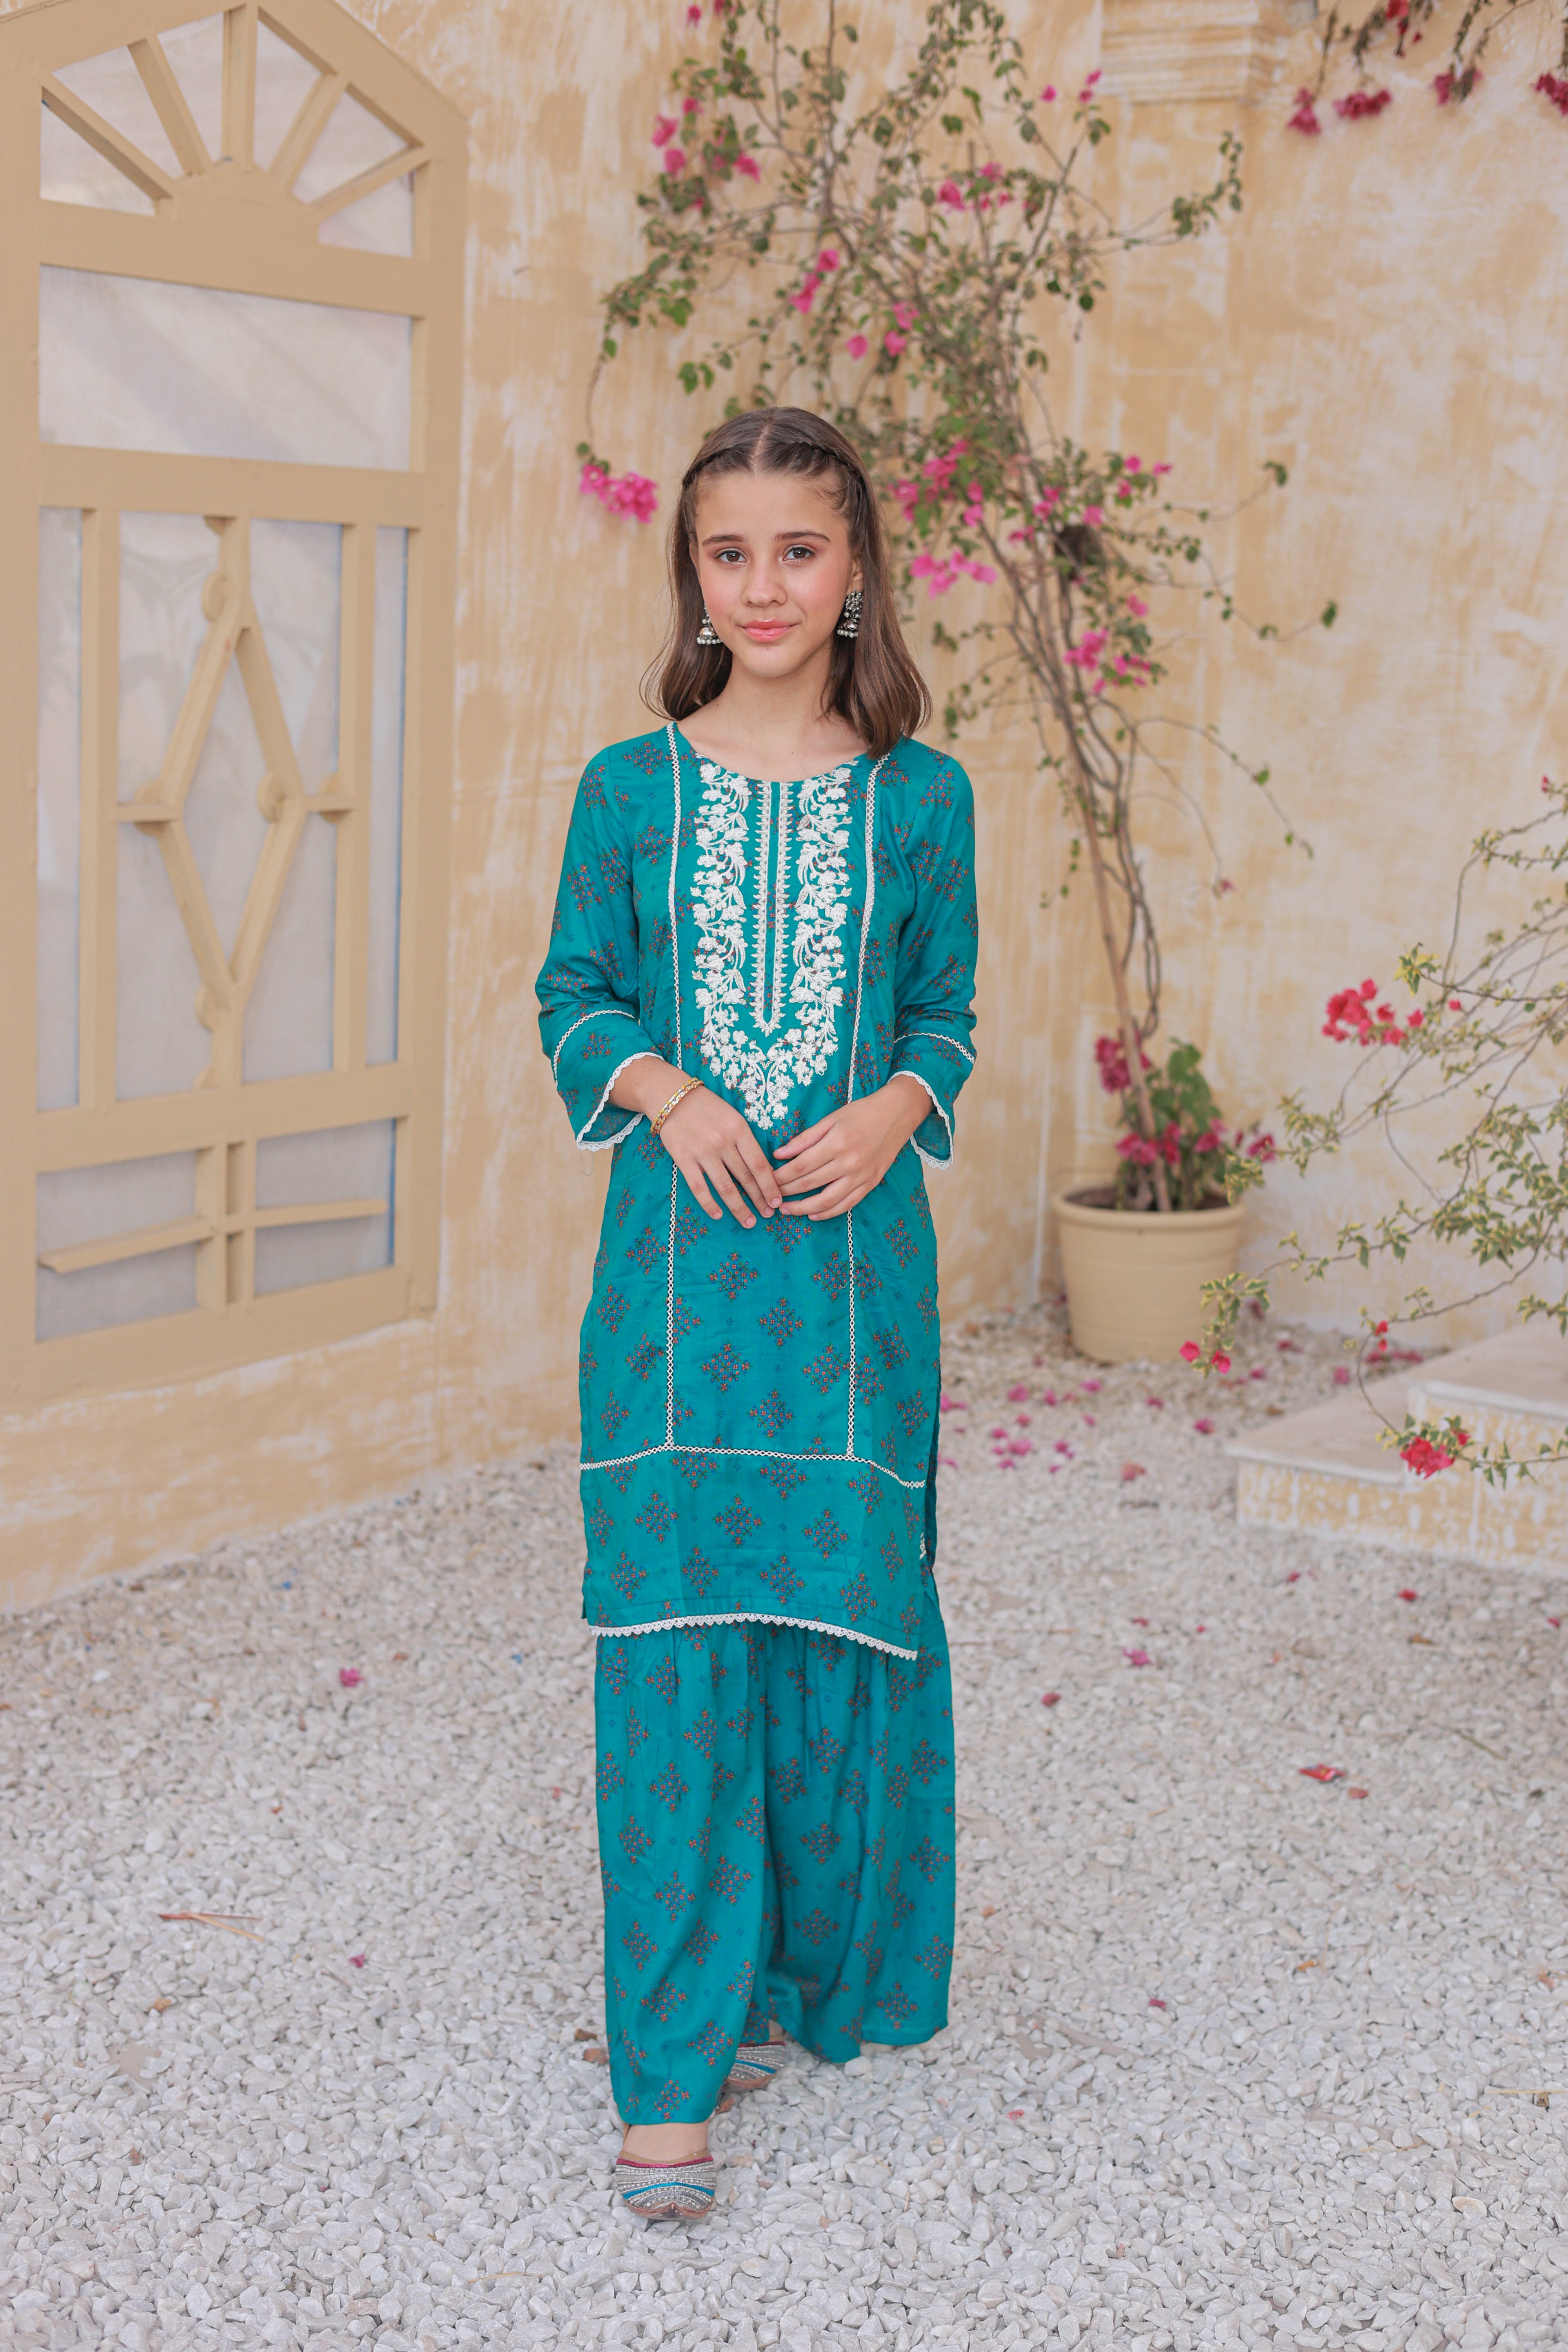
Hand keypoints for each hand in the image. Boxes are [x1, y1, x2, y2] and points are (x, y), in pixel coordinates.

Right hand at [658, 1085, 783, 1226]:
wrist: (672, 1097)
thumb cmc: (707, 1108)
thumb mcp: (733, 1117)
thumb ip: (746, 1141)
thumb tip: (763, 1169)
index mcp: (739, 1129)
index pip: (760, 1164)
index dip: (770, 1186)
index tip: (777, 1201)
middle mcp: (723, 1142)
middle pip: (746, 1178)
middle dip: (759, 1199)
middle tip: (768, 1215)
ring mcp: (703, 1152)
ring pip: (725, 1187)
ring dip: (739, 1207)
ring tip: (749, 1221)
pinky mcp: (684, 1159)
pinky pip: (699, 1187)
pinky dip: (709, 1204)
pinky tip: (718, 1215)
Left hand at [773, 1075, 930, 1219]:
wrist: (896, 1115)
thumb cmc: (861, 1113)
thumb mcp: (830, 1119)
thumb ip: (804, 1138)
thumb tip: (779, 1154)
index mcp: (836, 1143)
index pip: (800, 1166)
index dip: (780, 1176)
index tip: (767, 1180)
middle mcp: (849, 1162)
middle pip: (809, 1184)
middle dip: (786, 1192)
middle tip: (771, 1197)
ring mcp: (861, 1176)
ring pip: (827, 1201)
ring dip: (803, 1208)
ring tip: (786, 1211)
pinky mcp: (871, 1184)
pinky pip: (847, 1205)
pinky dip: (828, 1213)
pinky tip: (813, 1214)